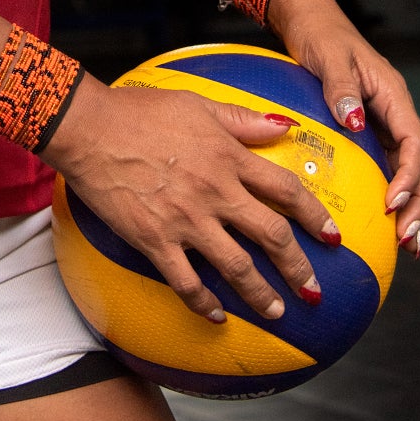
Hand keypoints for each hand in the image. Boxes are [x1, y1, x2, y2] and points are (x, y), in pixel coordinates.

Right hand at [42, 78, 340, 321]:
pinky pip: (186, 281)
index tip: (333, 236)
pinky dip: (204, 303)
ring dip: (261, 294)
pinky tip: (217, 316)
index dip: (316, 216)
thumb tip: (285, 126)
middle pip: (272, 236)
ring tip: (277, 311)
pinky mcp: (154, 240)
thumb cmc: (140, 111)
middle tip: (314, 290)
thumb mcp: (201, 105)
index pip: (287, 192)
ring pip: (236, 266)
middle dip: (298, 267)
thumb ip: (245, 120)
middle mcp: (217, 194)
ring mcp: (187, 221)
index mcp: (232, 159)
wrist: (86, 127)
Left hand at [267, 0, 419, 258]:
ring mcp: (389, 125)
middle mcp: (399, 114)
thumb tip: (353, 122)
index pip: (415, 143)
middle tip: (406, 238)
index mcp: (395, 97)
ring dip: (414, 206)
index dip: (410, 176)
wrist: (313, 25)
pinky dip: (397, 198)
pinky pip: (393, 169)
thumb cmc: (321, 38)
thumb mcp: (329, 58)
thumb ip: (340, 89)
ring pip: (415, 171)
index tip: (394, 203)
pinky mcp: (375, 134)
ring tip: (407, 244)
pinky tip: (388, 228)